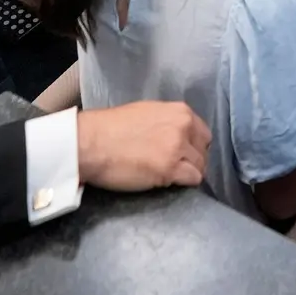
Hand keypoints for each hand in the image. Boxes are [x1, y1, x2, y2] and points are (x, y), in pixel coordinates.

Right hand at [77, 101, 210, 190]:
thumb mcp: (147, 113)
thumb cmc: (111, 127)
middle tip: (177, 168)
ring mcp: (178, 147)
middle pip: (204, 150)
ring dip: (188, 174)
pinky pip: (193, 179)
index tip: (184, 154)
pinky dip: (184, 184)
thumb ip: (167, 122)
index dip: (194, 146)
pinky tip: (168, 183)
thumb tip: (177, 135)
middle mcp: (184, 126)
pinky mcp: (170, 168)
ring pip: (200, 167)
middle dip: (194, 160)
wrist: (91, 142)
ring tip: (170, 177)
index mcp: (179, 111)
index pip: (203, 133)